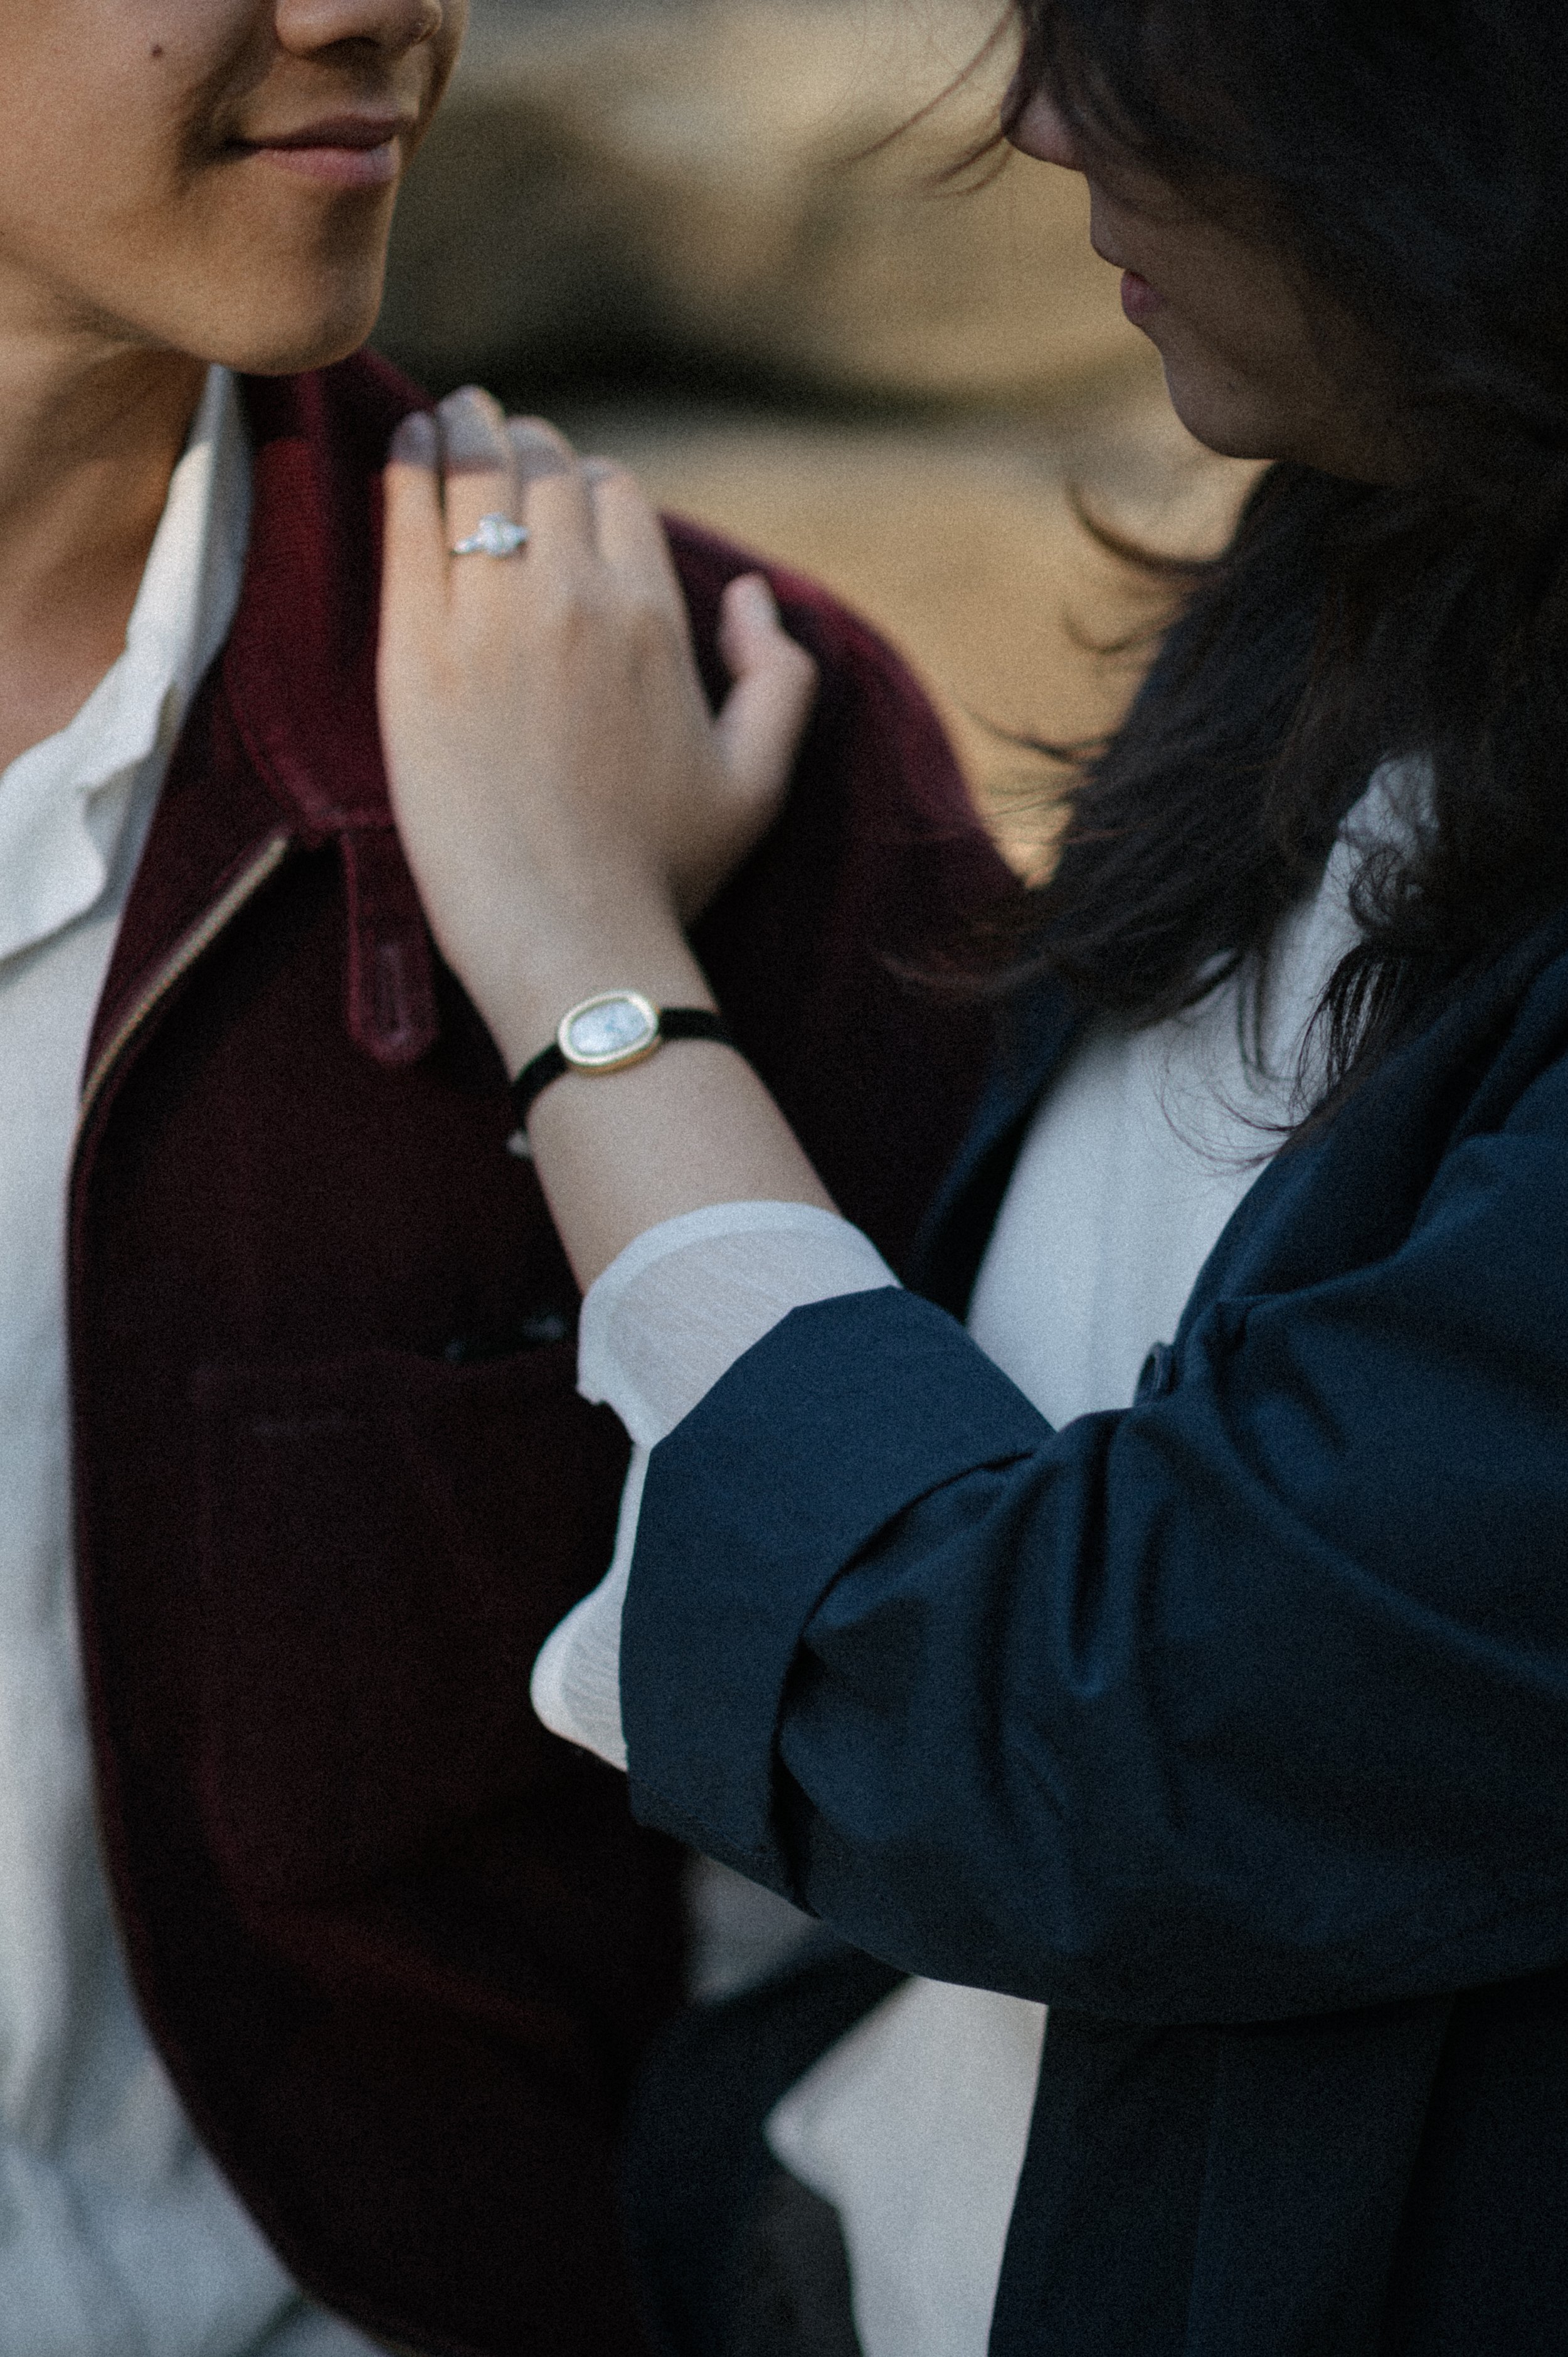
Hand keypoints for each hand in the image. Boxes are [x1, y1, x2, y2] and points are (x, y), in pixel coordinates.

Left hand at [377, 388, 818, 1072]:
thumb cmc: (664, 875)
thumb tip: (750, 595)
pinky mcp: (416, 650)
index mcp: (657, 617)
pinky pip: (409, 516)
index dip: (590, 482)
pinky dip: (409, 463)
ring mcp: (492, 617)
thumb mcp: (760, 780)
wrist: (569, 935)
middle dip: (527, 447)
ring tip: (453, 418)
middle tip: (500, 442)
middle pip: (548, 470)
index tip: (565, 492)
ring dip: (467, 431)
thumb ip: (781, 677)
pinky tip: (406, 442)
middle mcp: (578, 597)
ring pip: (478, 473)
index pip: (618, 493)